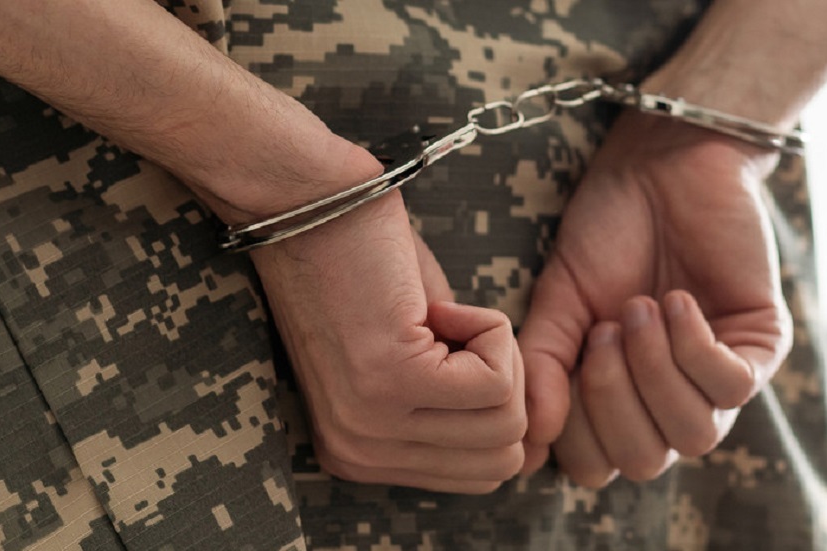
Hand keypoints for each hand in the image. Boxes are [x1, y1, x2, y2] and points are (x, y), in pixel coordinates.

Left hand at [251, 188, 525, 493]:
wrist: (302, 206)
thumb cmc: (361, 267)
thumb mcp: (409, 361)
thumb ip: (451, 408)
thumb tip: (524, 432)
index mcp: (360, 456)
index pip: (480, 474)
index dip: (491, 404)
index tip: (451, 349)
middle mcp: (359, 453)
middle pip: (501, 459)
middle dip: (504, 385)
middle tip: (457, 331)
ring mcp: (371, 423)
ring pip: (506, 422)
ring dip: (497, 355)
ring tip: (443, 316)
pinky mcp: (391, 378)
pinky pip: (496, 379)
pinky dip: (488, 330)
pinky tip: (437, 305)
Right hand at [518, 113, 792, 485]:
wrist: (659, 165)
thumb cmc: (606, 231)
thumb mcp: (558, 301)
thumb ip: (543, 368)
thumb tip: (531, 447)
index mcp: (615, 396)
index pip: (596, 465)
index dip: (574, 431)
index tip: (566, 358)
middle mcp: (667, 399)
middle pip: (645, 461)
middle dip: (612, 399)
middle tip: (603, 329)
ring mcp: (715, 376)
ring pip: (693, 435)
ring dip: (654, 371)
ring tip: (640, 308)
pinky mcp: (760, 344)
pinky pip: (732, 388)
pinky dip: (694, 347)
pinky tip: (677, 301)